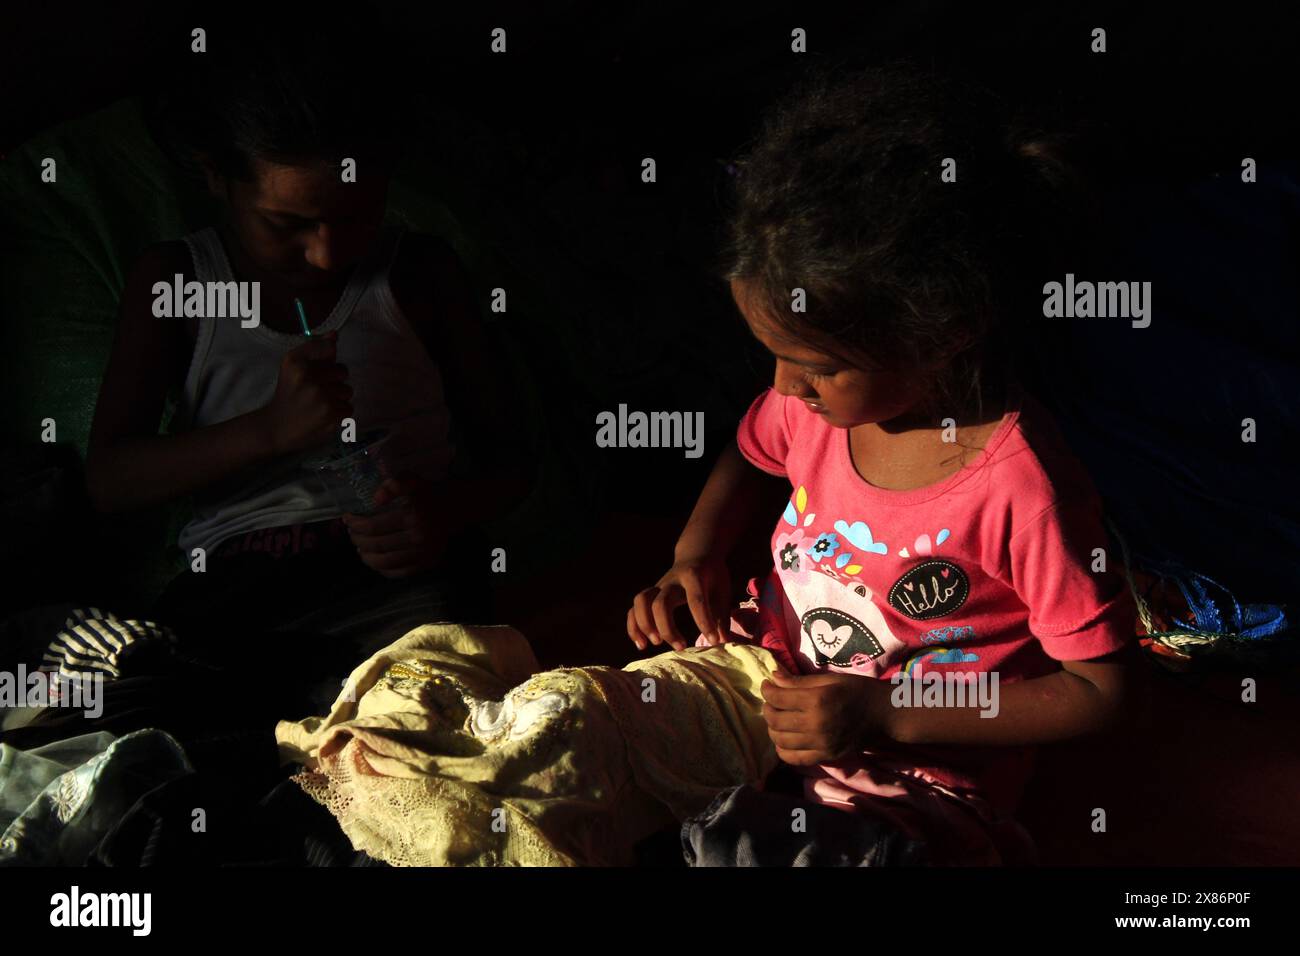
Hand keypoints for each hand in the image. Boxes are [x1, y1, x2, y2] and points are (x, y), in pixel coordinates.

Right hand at [261, 331, 352, 455]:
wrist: (278, 427)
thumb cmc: (289, 392)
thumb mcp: (293, 366)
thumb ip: (315, 348)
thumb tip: (335, 334)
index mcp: (295, 361)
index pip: (329, 348)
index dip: (328, 360)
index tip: (318, 370)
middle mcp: (308, 377)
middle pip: (343, 371)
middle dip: (333, 381)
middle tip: (315, 392)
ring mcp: (320, 397)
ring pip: (347, 391)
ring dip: (337, 398)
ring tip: (319, 404)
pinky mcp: (330, 414)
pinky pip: (349, 407)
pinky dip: (339, 413)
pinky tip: (323, 415)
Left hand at [343, 473, 446, 577]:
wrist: (454, 509)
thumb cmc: (428, 494)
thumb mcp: (412, 481)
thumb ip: (394, 484)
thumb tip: (376, 500)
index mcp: (413, 516)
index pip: (374, 526)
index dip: (356, 524)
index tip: (347, 520)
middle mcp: (418, 537)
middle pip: (377, 545)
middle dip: (358, 540)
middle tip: (352, 534)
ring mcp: (423, 554)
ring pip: (386, 562)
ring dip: (367, 557)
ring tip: (360, 549)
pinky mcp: (426, 564)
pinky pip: (399, 572)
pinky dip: (382, 569)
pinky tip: (374, 560)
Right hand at [627, 552, 730, 651]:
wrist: (696, 555)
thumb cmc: (712, 576)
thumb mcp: (723, 591)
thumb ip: (722, 616)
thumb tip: (723, 642)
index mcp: (694, 576)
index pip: (696, 601)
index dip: (704, 622)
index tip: (713, 640)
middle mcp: (672, 580)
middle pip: (661, 603)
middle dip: (667, 628)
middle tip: (680, 647)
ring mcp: (658, 586)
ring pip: (641, 602)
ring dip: (645, 625)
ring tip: (656, 643)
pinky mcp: (650, 594)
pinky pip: (633, 609)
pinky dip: (634, 627)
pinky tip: (642, 644)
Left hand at [760, 670, 895, 765]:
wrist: (884, 714)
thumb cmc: (858, 690)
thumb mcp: (830, 679)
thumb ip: (800, 681)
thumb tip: (774, 677)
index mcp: (817, 700)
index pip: (778, 698)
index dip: (767, 690)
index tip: (767, 685)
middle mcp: (816, 724)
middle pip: (775, 720)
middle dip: (767, 708)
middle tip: (771, 701)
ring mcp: (820, 744)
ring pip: (780, 740)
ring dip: (772, 728)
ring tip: (777, 718)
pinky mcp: (826, 756)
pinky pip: (793, 758)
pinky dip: (783, 749)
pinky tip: (785, 738)